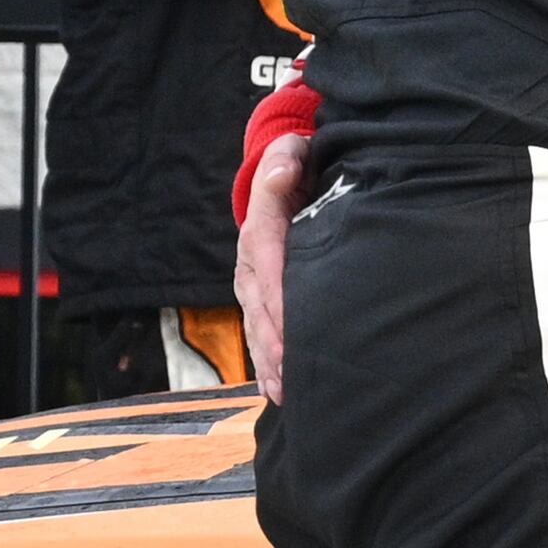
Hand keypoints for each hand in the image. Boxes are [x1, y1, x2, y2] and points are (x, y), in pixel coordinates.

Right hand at [237, 132, 309, 404]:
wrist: (285, 173)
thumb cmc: (296, 166)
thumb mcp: (291, 154)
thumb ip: (285, 163)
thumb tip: (282, 173)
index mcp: (260, 228)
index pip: (269, 263)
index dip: (280, 296)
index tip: (293, 327)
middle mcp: (251, 262)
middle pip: (260, 306)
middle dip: (274, 343)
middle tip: (292, 375)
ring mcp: (253, 283)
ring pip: (257, 326)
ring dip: (269, 361)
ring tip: (285, 393)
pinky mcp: (260, 298)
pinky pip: (261, 332)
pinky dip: (268, 362)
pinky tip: (278, 390)